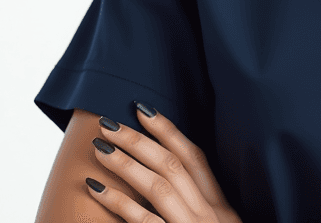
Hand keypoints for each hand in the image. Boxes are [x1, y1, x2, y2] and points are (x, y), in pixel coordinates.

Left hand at [85, 102, 242, 222]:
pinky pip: (145, 222)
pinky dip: (120, 202)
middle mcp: (211, 214)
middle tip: (112, 122)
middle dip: (142, 140)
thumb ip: (204, 212)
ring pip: (160, 185)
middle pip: (174, 165)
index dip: (170, 130)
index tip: (144, 109)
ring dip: (128, 163)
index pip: (196, 157)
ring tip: (101, 148)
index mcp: (222, 208)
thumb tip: (172, 188)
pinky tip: (98, 189)